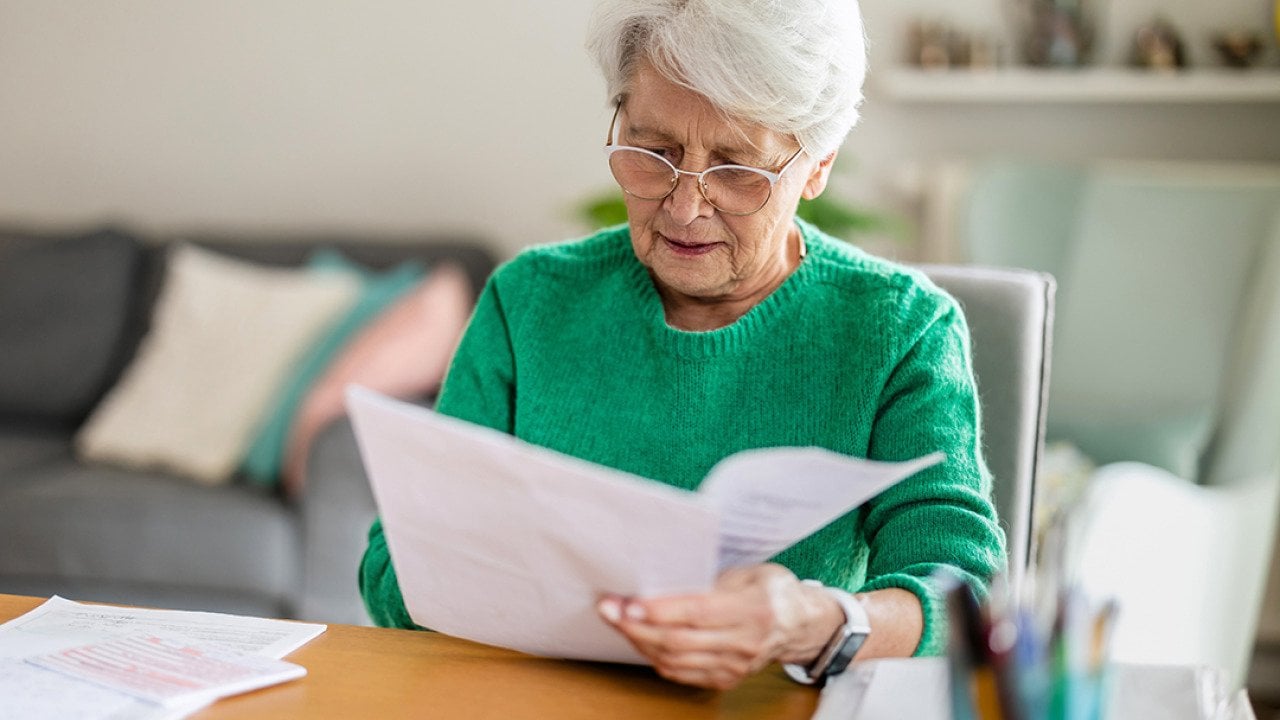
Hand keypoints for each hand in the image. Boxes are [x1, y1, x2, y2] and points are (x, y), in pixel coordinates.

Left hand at [596, 563, 841, 689]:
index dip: (661, 609)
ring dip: (640, 641)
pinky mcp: (726, 679)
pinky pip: (681, 673)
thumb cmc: (773, 591)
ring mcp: (734, 666)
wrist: (801, 625)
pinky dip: (655, 657)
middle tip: (609, 609)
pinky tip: (641, 638)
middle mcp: (744, 643)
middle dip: (637, 625)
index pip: (698, 613)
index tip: (630, 601)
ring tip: (618, 621)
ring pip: (674, 660)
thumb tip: (666, 577)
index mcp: (753, 610)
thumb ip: (713, 579)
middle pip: (679, 640)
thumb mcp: (751, 572)